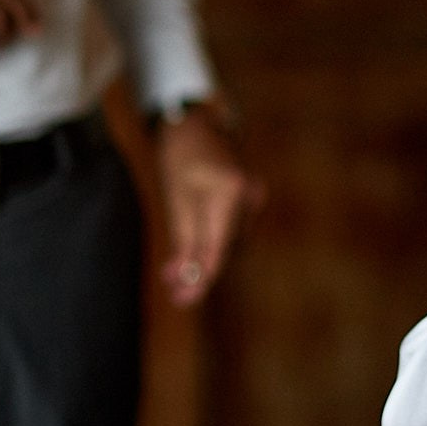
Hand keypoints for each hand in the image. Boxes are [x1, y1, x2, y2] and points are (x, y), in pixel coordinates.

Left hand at [155, 102, 261, 307]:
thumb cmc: (180, 157)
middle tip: (173, 291)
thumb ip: (184, 239)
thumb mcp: (175, 199)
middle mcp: (249, 198)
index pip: (218, 248)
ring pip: (228, 242)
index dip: (202, 279)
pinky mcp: (249, 200)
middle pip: (226, 249)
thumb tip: (186, 277)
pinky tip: (191, 251)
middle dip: (199, 270)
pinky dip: (211, 243)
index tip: (184, 300)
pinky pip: (230, 230)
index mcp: (230, 193)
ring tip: (173, 272)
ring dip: (203, 258)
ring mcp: (253, 198)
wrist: (196, 125)